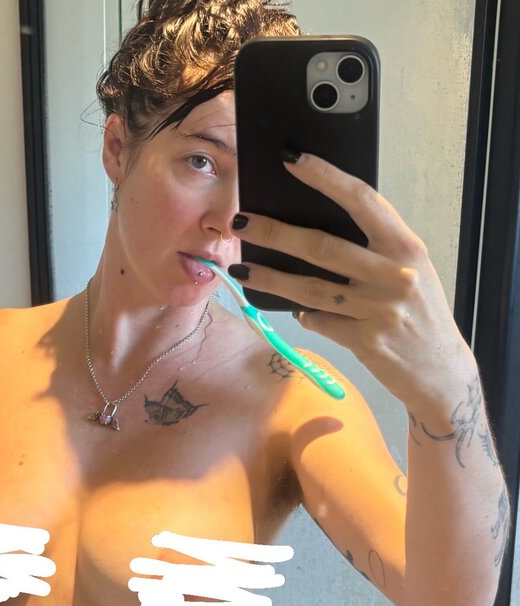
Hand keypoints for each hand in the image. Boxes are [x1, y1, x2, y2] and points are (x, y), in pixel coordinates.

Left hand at [229, 152, 475, 411]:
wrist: (441, 370)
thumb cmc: (420, 314)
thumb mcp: (411, 272)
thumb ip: (376, 251)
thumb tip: (317, 229)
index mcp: (406, 248)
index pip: (362, 201)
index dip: (325, 177)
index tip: (293, 159)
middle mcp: (394, 276)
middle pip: (322, 247)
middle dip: (274, 233)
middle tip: (241, 222)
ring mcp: (378, 311)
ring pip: (310, 289)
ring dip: (270, 277)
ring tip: (242, 270)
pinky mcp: (365, 341)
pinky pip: (320, 321)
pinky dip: (305, 315)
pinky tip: (297, 310)